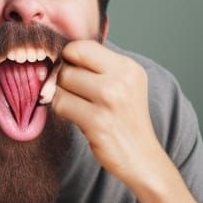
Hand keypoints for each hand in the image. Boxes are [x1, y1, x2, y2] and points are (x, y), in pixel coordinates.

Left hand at [51, 40, 166, 186]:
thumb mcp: (125, 83)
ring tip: (76, 104)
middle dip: (63, 77)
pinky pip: (61, 104)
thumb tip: (62, 53)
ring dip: (60, 94)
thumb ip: (100, 66)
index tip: (71, 69)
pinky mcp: (96, 121)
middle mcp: (121, 79)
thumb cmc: (126, 119)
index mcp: (128, 66)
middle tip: (72, 91)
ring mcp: (109, 100)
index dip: (70, 57)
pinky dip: (62, 110)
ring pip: (62, 82)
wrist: (141, 156)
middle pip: (70, 63)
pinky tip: (76, 116)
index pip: (83, 46)